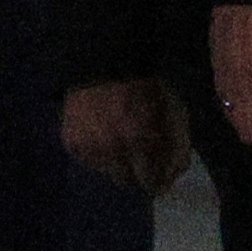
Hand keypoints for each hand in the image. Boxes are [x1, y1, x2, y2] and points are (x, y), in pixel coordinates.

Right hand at [61, 79, 191, 195]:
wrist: (105, 68)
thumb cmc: (148, 90)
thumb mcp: (174, 115)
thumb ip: (178, 148)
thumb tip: (174, 176)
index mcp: (144, 142)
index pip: (153, 182)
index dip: (160, 181)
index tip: (162, 179)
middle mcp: (114, 150)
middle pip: (130, 182)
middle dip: (140, 175)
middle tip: (144, 162)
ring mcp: (90, 149)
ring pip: (110, 174)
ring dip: (120, 165)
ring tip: (124, 145)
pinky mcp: (73, 145)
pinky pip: (91, 162)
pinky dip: (101, 155)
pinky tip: (106, 138)